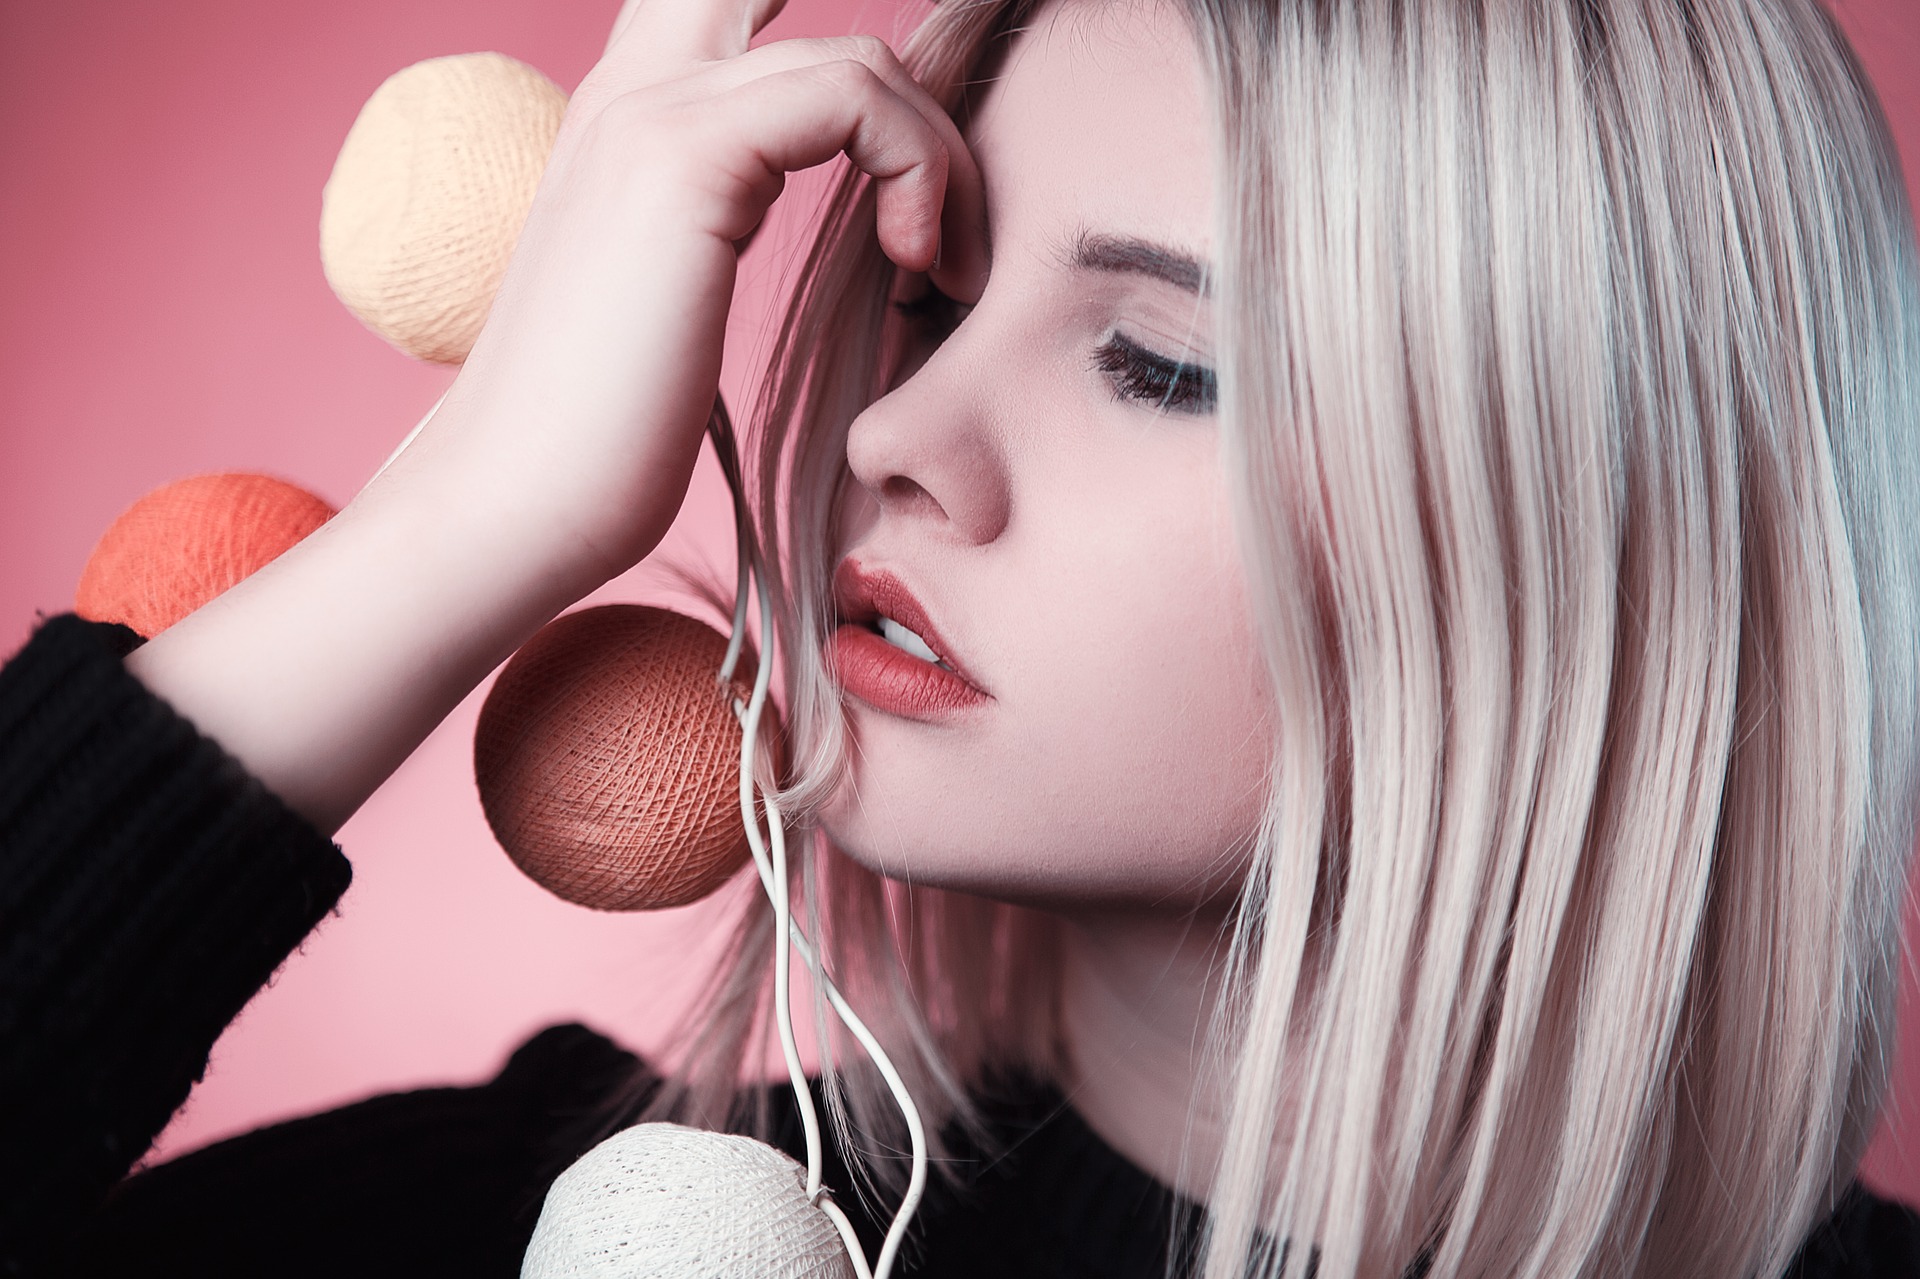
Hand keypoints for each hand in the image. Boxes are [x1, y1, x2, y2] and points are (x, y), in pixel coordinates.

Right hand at [123, 0, 985, 833]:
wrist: (510, 501)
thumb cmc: (598, 437)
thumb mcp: (676, 305)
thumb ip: (729, 230)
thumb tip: (845, 228)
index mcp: (629, 121)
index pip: (738, 6)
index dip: (850, 73)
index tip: (912, 182)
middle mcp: (634, 90)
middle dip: (902, 89)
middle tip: (940, 209)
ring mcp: (653, 111)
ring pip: (858, 58)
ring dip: (937, 159)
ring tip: (935, 265)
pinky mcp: (685, 156)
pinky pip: (855, 97)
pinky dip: (918, 173)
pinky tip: (910, 263)